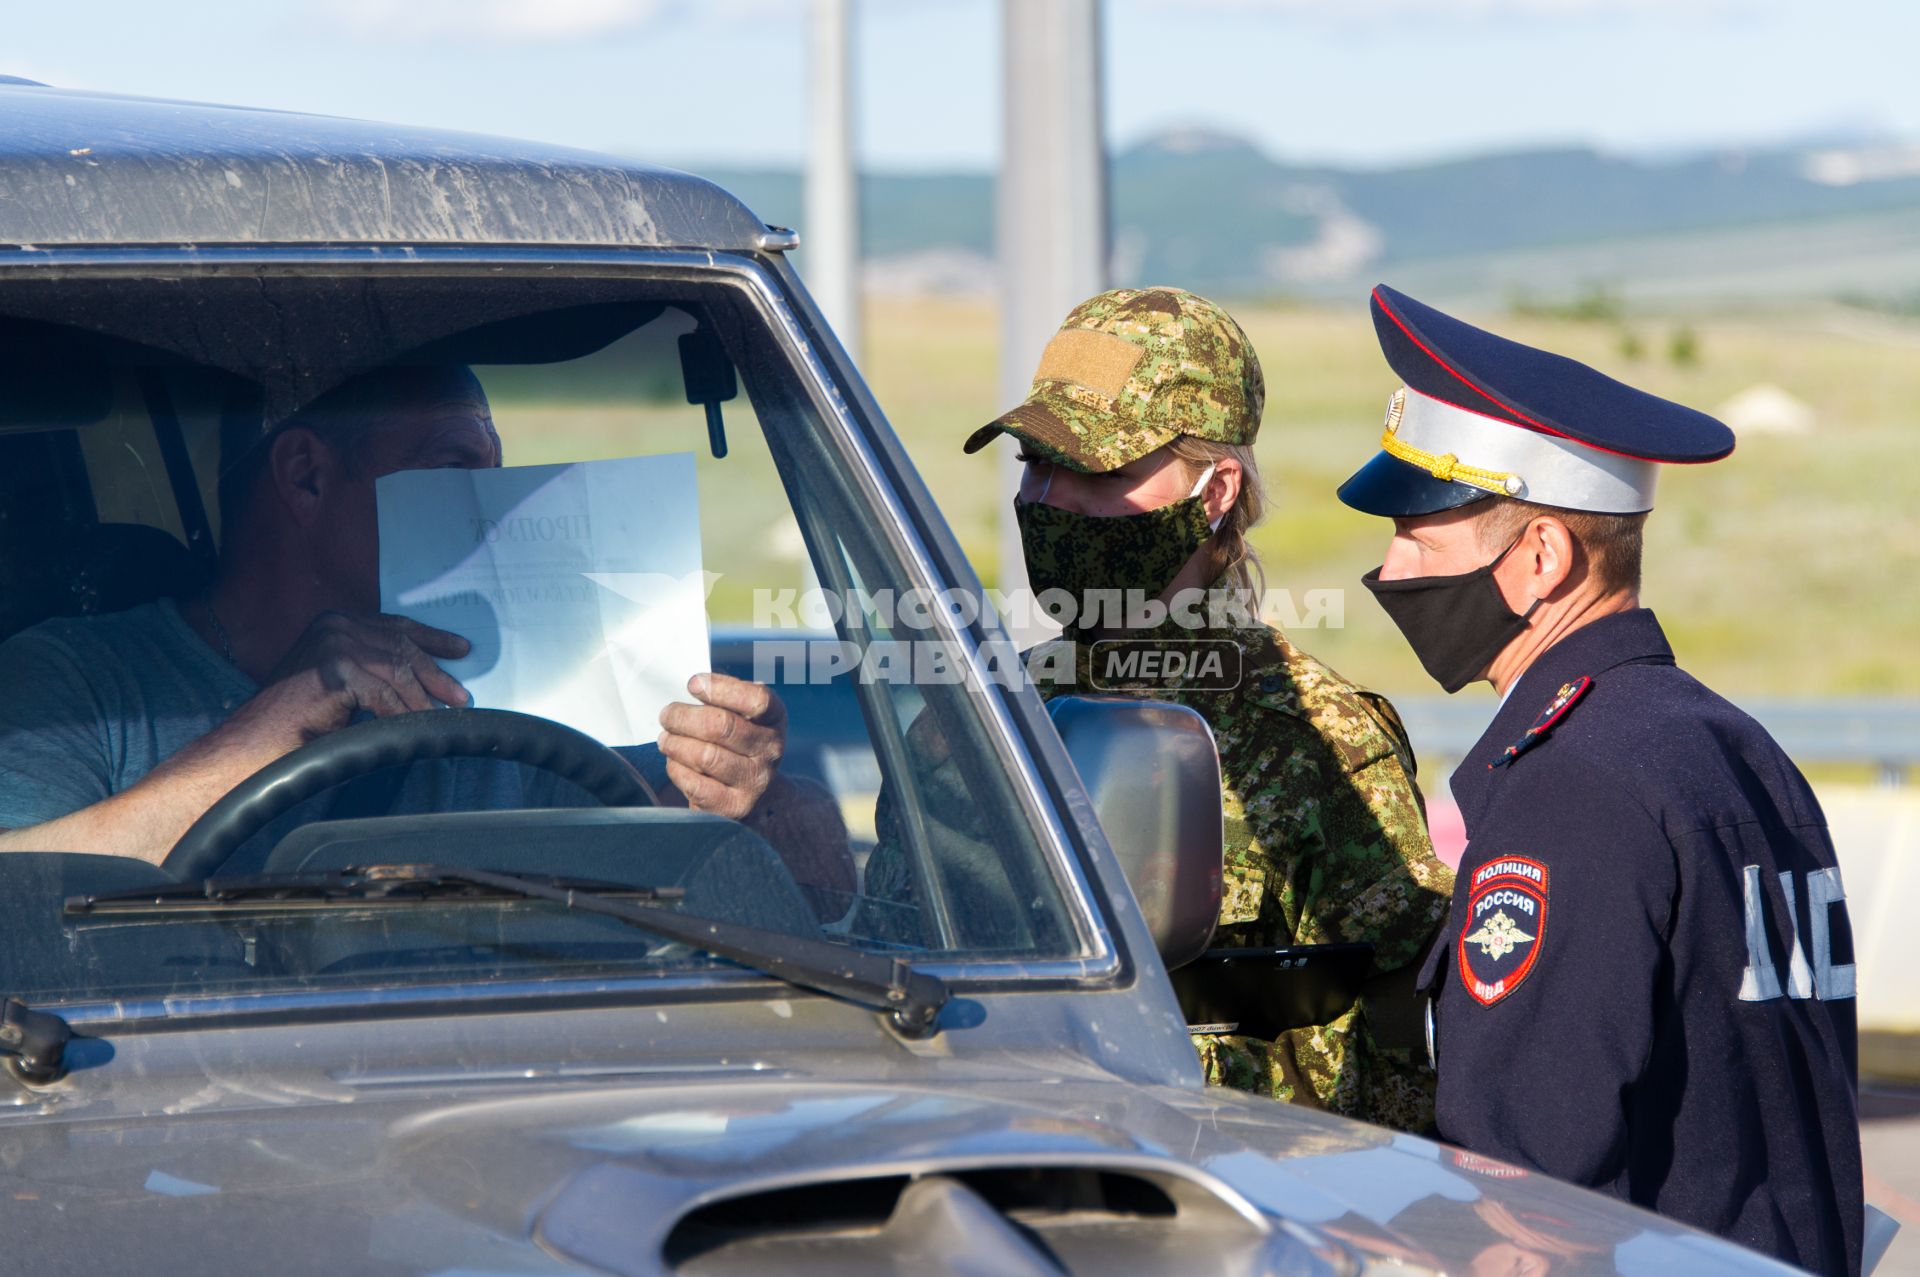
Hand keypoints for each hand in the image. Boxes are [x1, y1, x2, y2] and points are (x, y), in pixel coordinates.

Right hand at [233, 611, 470, 750]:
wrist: (256, 741)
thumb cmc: (298, 717)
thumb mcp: (341, 680)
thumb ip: (371, 666)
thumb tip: (425, 677)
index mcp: (337, 622)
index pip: (395, 626)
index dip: (431, 637)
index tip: (460, 649)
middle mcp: (335, 625)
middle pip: (401, 646)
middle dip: (435, 672)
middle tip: (460, 694)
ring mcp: (333, 644)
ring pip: (397, 671)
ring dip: (423, 697)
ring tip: (443, 715)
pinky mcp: (334, 670)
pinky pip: (383, 695)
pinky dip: (402, 713)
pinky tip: (414, 727)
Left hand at [657, 673, 786, 820]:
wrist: (760, 795)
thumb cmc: (741, 744)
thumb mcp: (745, 716)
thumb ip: (725, 696)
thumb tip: (699, 684)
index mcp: (775, 720)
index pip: (756, 700)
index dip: (721, 689)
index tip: (693, 684)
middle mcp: (770, 751)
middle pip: (721, 726)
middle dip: (683, 717)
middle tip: (667, 714)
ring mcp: (754, 782)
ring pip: (704, 756)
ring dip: (675, 743)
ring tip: (666, 738)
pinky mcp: (733, 808)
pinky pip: (695, 784)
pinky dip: (677, 769)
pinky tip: (675, 762)